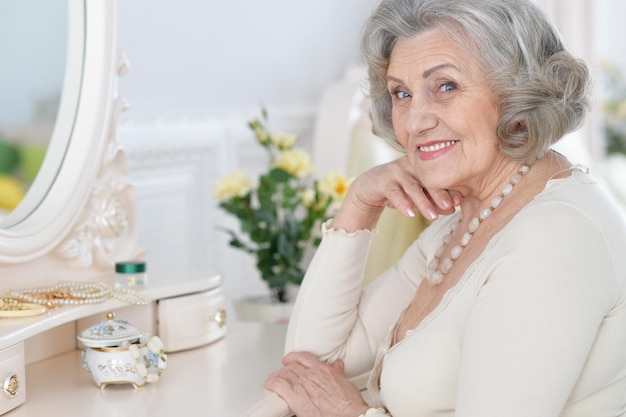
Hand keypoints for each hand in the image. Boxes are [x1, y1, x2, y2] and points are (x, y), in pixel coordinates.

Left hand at [264, 351, 368, 416]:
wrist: (349, 415)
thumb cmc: (349, 403)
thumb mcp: (345, 382)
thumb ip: (338, 372)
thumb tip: (337, 365)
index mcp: (322, 370)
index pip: (304, 357)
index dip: (294, 357)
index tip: (289, 359)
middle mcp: (310, 375)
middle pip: (292, 367)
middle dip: (284, 369)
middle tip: (280, 373)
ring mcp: (302, 386)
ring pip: (284, 375)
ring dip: (277, 376)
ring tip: (272, 379)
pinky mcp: (295, 398)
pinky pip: (278, 386)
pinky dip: (271, 384)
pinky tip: (268, 385)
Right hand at [334, 156, 459, 229]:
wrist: (369, 188)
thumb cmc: (398, 191)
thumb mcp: (417, 196)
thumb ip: (432, 200)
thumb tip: (452, 209)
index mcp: (422, 166)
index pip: (438, 176)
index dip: (449, 189)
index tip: (458, 202)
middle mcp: (410, 164)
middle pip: (427, 179)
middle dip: (439, 193)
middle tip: (449, 206)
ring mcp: (396, 171)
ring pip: (412, 187)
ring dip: (423, 202)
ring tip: (432, 216)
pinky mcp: (383, 180)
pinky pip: (394, 192)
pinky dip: (403, 203)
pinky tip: (410, 214)